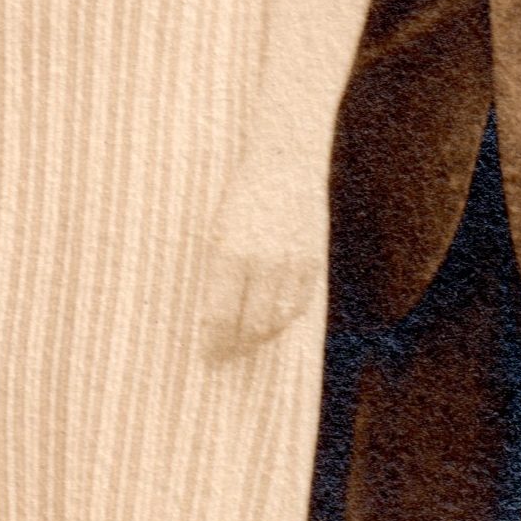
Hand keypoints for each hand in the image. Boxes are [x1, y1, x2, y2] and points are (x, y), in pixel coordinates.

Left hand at [198, 158, 324, 359]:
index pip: (220, 315)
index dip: (214, 342)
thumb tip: (212, 316)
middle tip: (225, 354)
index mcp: (228, 253)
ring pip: (276, 321)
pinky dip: (284, 319)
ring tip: (247, 341)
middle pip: (250, 325)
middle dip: (236, 345)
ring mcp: (290, 263)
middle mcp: (261, 262)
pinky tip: (271, 320)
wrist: (284, 165)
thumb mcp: (217, 230)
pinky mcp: (312, 262)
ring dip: (260, 336)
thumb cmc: (241, 197)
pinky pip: (298, 306)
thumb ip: (217, 272)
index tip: (208, 355)